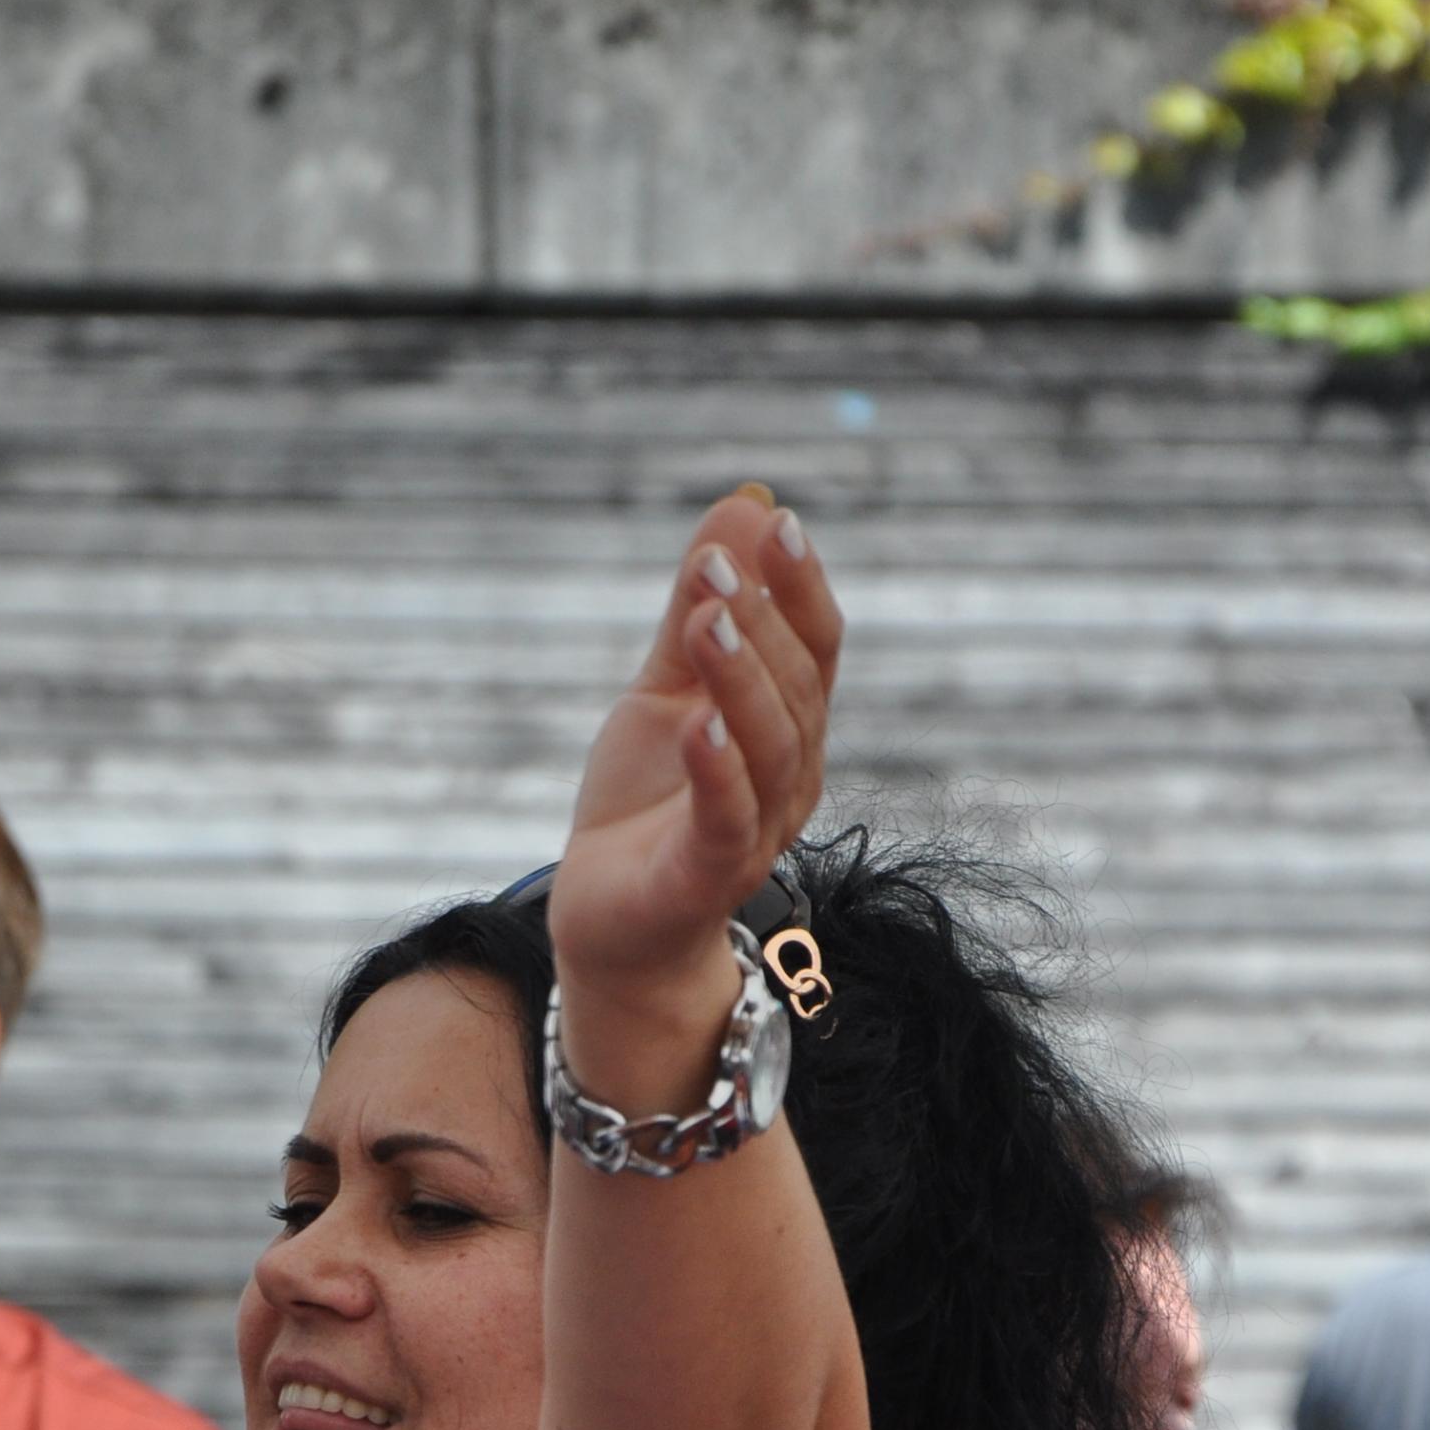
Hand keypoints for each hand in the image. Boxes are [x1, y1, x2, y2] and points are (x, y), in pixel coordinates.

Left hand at [543, 488, 843, 1001]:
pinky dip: (718, 769)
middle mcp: (789, 777)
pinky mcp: (708, 876)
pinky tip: (699, 723)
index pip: (817, 647)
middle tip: (713, 567)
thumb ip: (696, 610)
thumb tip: (744, 504)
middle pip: (797, 689)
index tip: (778, 524)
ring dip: (741, 678)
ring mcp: (756, 830)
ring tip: (705, 619)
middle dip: (760, 621)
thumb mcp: (664, 690)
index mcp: (787, 726)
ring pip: (772, 747)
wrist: (612, 924)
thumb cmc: (648, 805)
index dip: (803, 587)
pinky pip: (728, 819)